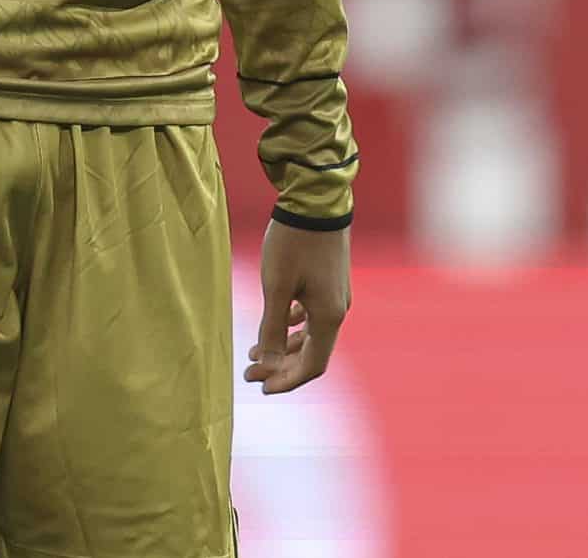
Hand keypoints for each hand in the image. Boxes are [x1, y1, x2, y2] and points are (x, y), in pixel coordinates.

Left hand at [245, 218, 349, 393]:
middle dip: (280, 366)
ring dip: (284, 346)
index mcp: (329, 317)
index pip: (312, 365)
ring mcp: (336, 296)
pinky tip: (276, 321)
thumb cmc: (293, 242)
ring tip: (254, 351)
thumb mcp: (276, 286)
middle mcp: (338, 311)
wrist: (315, 200)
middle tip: (250, 371)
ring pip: (311, 334)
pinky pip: (313, 315)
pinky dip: (293, 325)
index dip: (287, 380)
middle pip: (312, 353)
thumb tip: (268, 364)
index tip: (261, 386)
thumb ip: (272, 328)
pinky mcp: (330, 282)